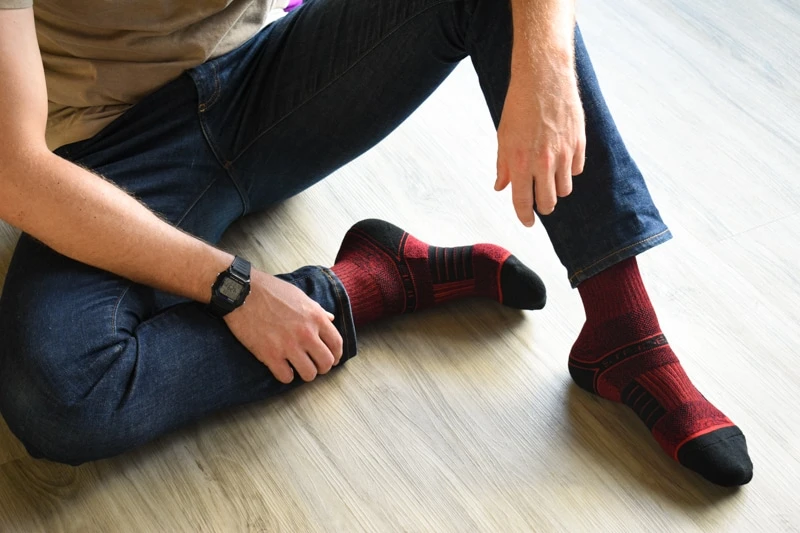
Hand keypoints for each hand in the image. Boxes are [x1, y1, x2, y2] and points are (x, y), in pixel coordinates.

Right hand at [224, 269, 343, 383]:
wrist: (242, 292)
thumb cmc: (270, 291)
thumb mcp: (300, 296)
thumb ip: (317, 310)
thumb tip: (330, 319)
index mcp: (315, 317)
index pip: (336, 344)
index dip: (336, 356)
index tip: (333, 359)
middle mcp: (306, 333)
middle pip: (326, 362)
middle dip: (322, 367)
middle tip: (315, 366)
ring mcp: (288, 345)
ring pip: (309, 374)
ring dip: (305, 373)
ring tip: (299, 368)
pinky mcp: (270, 355)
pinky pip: (286, 377)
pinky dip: (286, 376)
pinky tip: (282, 369)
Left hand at [495, 54, 585, 226]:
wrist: (544, 77)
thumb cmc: (519, 106)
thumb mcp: (504, 136)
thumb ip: (503, 165)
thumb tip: (501, 187)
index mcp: (519, 161)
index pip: (523, 201)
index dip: (525, 216)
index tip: (527, 222)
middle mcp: (543, 162)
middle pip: (548, 202)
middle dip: (543, 207)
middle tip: (540, 204)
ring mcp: (564, 153)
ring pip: (565, 189)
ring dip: (557, 189)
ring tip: (550, 179)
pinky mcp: (579, 143)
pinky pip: (577, 169)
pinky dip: (570, 170)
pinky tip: (563, 160)